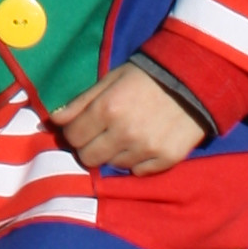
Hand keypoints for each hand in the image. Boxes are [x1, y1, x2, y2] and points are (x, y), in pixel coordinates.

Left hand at [54, 62, 205, 178]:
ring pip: (113, 166)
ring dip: (115, 153)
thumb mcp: (110, 79)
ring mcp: (146, 149)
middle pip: (89, 158)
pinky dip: (138, 162)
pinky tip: (144, 144)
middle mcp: (124, 133)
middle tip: (102, 135)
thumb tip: (54, 120)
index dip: (75, 132)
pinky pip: (139, 172)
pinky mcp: (166, 159)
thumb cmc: (145, 76)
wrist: (193, 78)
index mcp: (107, 109)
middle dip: (90, 147)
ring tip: (127, 135)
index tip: (84, 127)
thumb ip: (81, 101)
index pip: (73, 137)